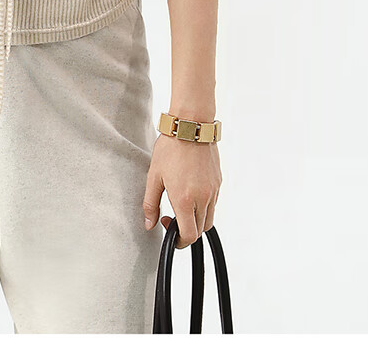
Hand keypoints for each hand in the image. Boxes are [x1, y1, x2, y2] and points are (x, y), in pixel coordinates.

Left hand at [142, 132, 221, 247]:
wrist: (191, 126)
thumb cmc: (170, 148)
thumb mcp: (154, 176)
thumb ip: (150, 204)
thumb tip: (148, 224)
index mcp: (185, 200)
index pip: (189, 236)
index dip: (179, 241)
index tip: (169, 228)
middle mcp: (203, 198)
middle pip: (200, 230)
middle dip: (186, 230)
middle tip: (171, 216)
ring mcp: (213, 191)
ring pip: (209, 219)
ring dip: (197, 220)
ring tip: (182, 204)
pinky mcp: (218, 182)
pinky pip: (214, 203)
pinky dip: (204, 206)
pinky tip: (191, 191)